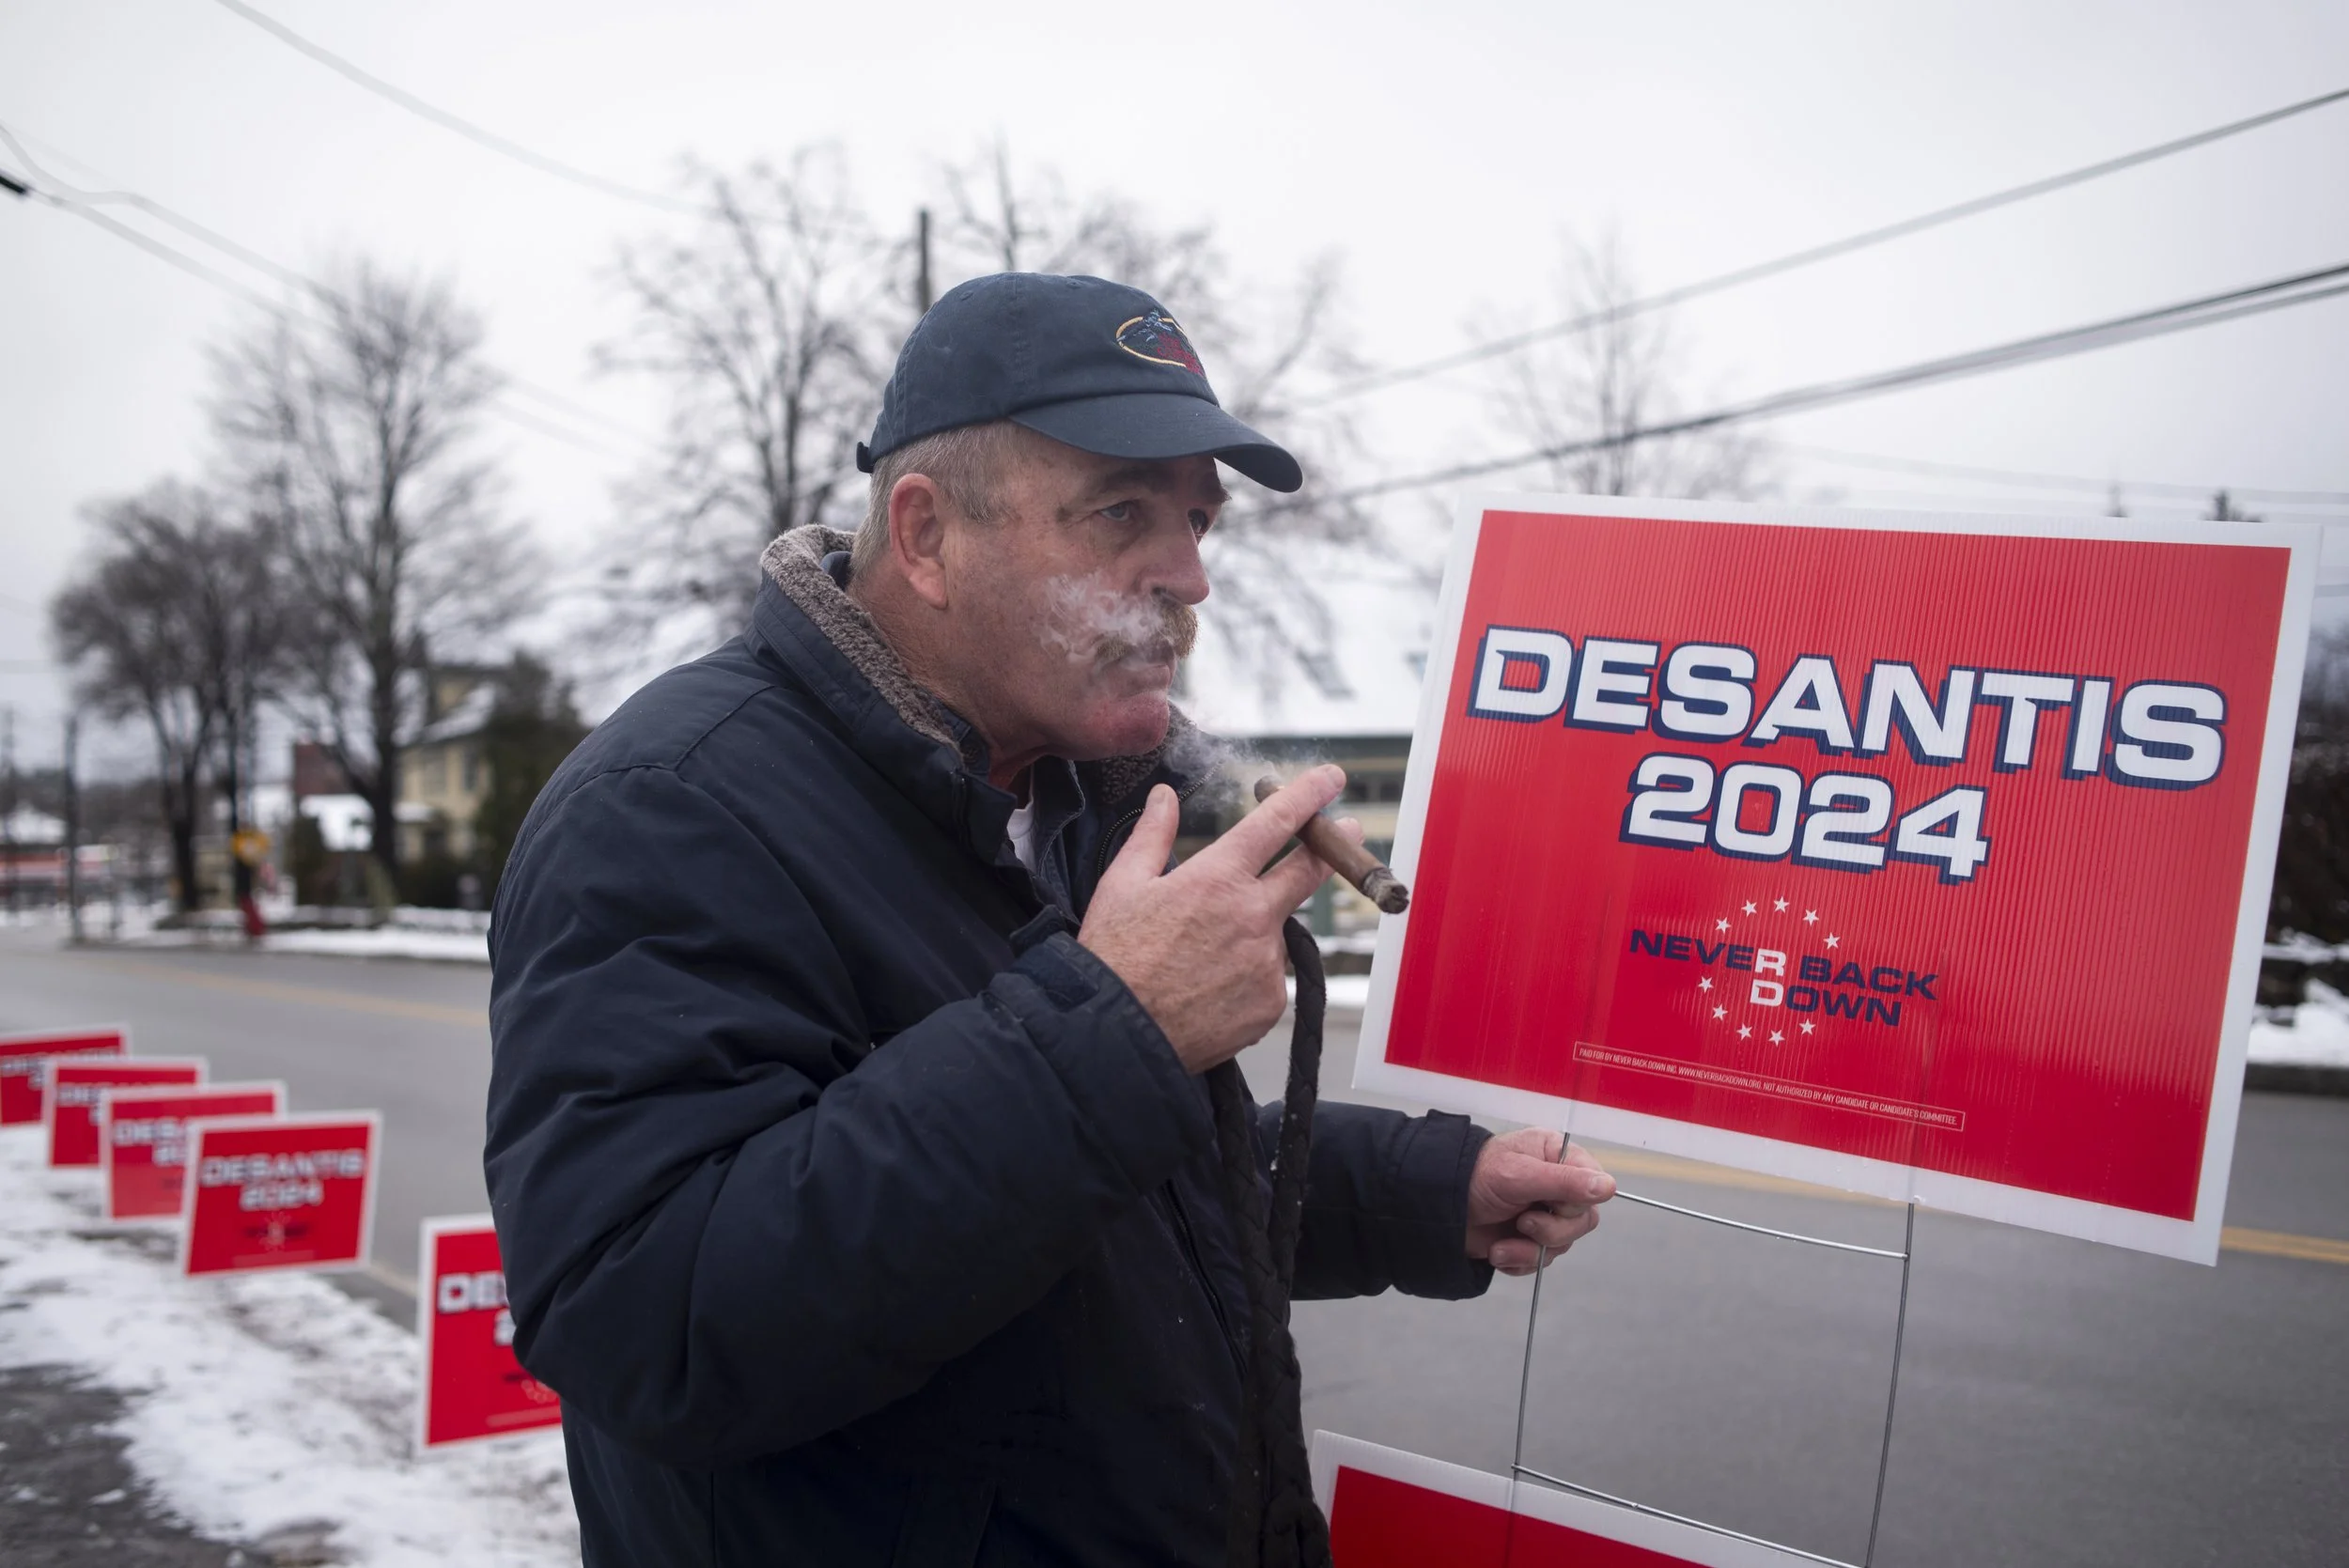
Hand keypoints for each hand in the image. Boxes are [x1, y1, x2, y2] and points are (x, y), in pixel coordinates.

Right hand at [1080, 765, 1359, 1073]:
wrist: (1117, 1036)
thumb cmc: (1114, 959)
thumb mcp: (1122, 884)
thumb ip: (1151, 834)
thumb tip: (1165, 796)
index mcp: (1218, 878)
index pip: (1277, 823)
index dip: (1309, 794)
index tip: (1330, 779)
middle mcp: (1253, 916)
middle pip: (1309, 870)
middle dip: (1332, 845)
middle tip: (1347, 829)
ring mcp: (1266, 962)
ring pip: (1276, 932)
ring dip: (1257, 931)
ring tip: (1203, 957)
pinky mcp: (1269, 1003)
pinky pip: (1268, 978)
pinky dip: (1248, 976)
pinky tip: (1209, 986)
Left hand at [1464, 1129, 1614, 1275]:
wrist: (1435, 1207)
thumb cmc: (1475, 1176)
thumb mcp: (1519, 1175)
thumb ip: (1564, 1182)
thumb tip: (1609, 1187)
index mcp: (1557, 1157)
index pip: (1595, 1184)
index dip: (1576, 1202)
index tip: (1552, 1205)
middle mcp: (1555, 1185)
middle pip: (1583, 1221)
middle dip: (1551, 1231)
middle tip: (1522, 1223)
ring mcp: (1542, 1214)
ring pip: (1562, 1245)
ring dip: (1529, 1251)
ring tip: (1500, 1245)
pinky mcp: (1526, 1240)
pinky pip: (1540, 1260)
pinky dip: (1519, 1262)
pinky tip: (1498, 1252)